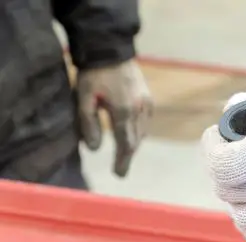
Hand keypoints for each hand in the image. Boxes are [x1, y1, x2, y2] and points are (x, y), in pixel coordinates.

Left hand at [75, 59, 153, 176]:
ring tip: (124, 154)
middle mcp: (139, 111)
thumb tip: (95, 149)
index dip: (122, 161)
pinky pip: (145, 122)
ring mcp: (146, 104)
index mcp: (123, 112)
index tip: (119, 175)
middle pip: (135, 141)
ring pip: (142, 132)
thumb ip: (88, 123)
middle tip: (121, 170)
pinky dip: (139, 132)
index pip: (125, 144)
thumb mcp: (83, 97)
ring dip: (133, 145)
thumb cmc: (93, 73)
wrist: (111, 48)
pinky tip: (131, 134)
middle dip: (128, 156)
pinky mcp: (148, 99)